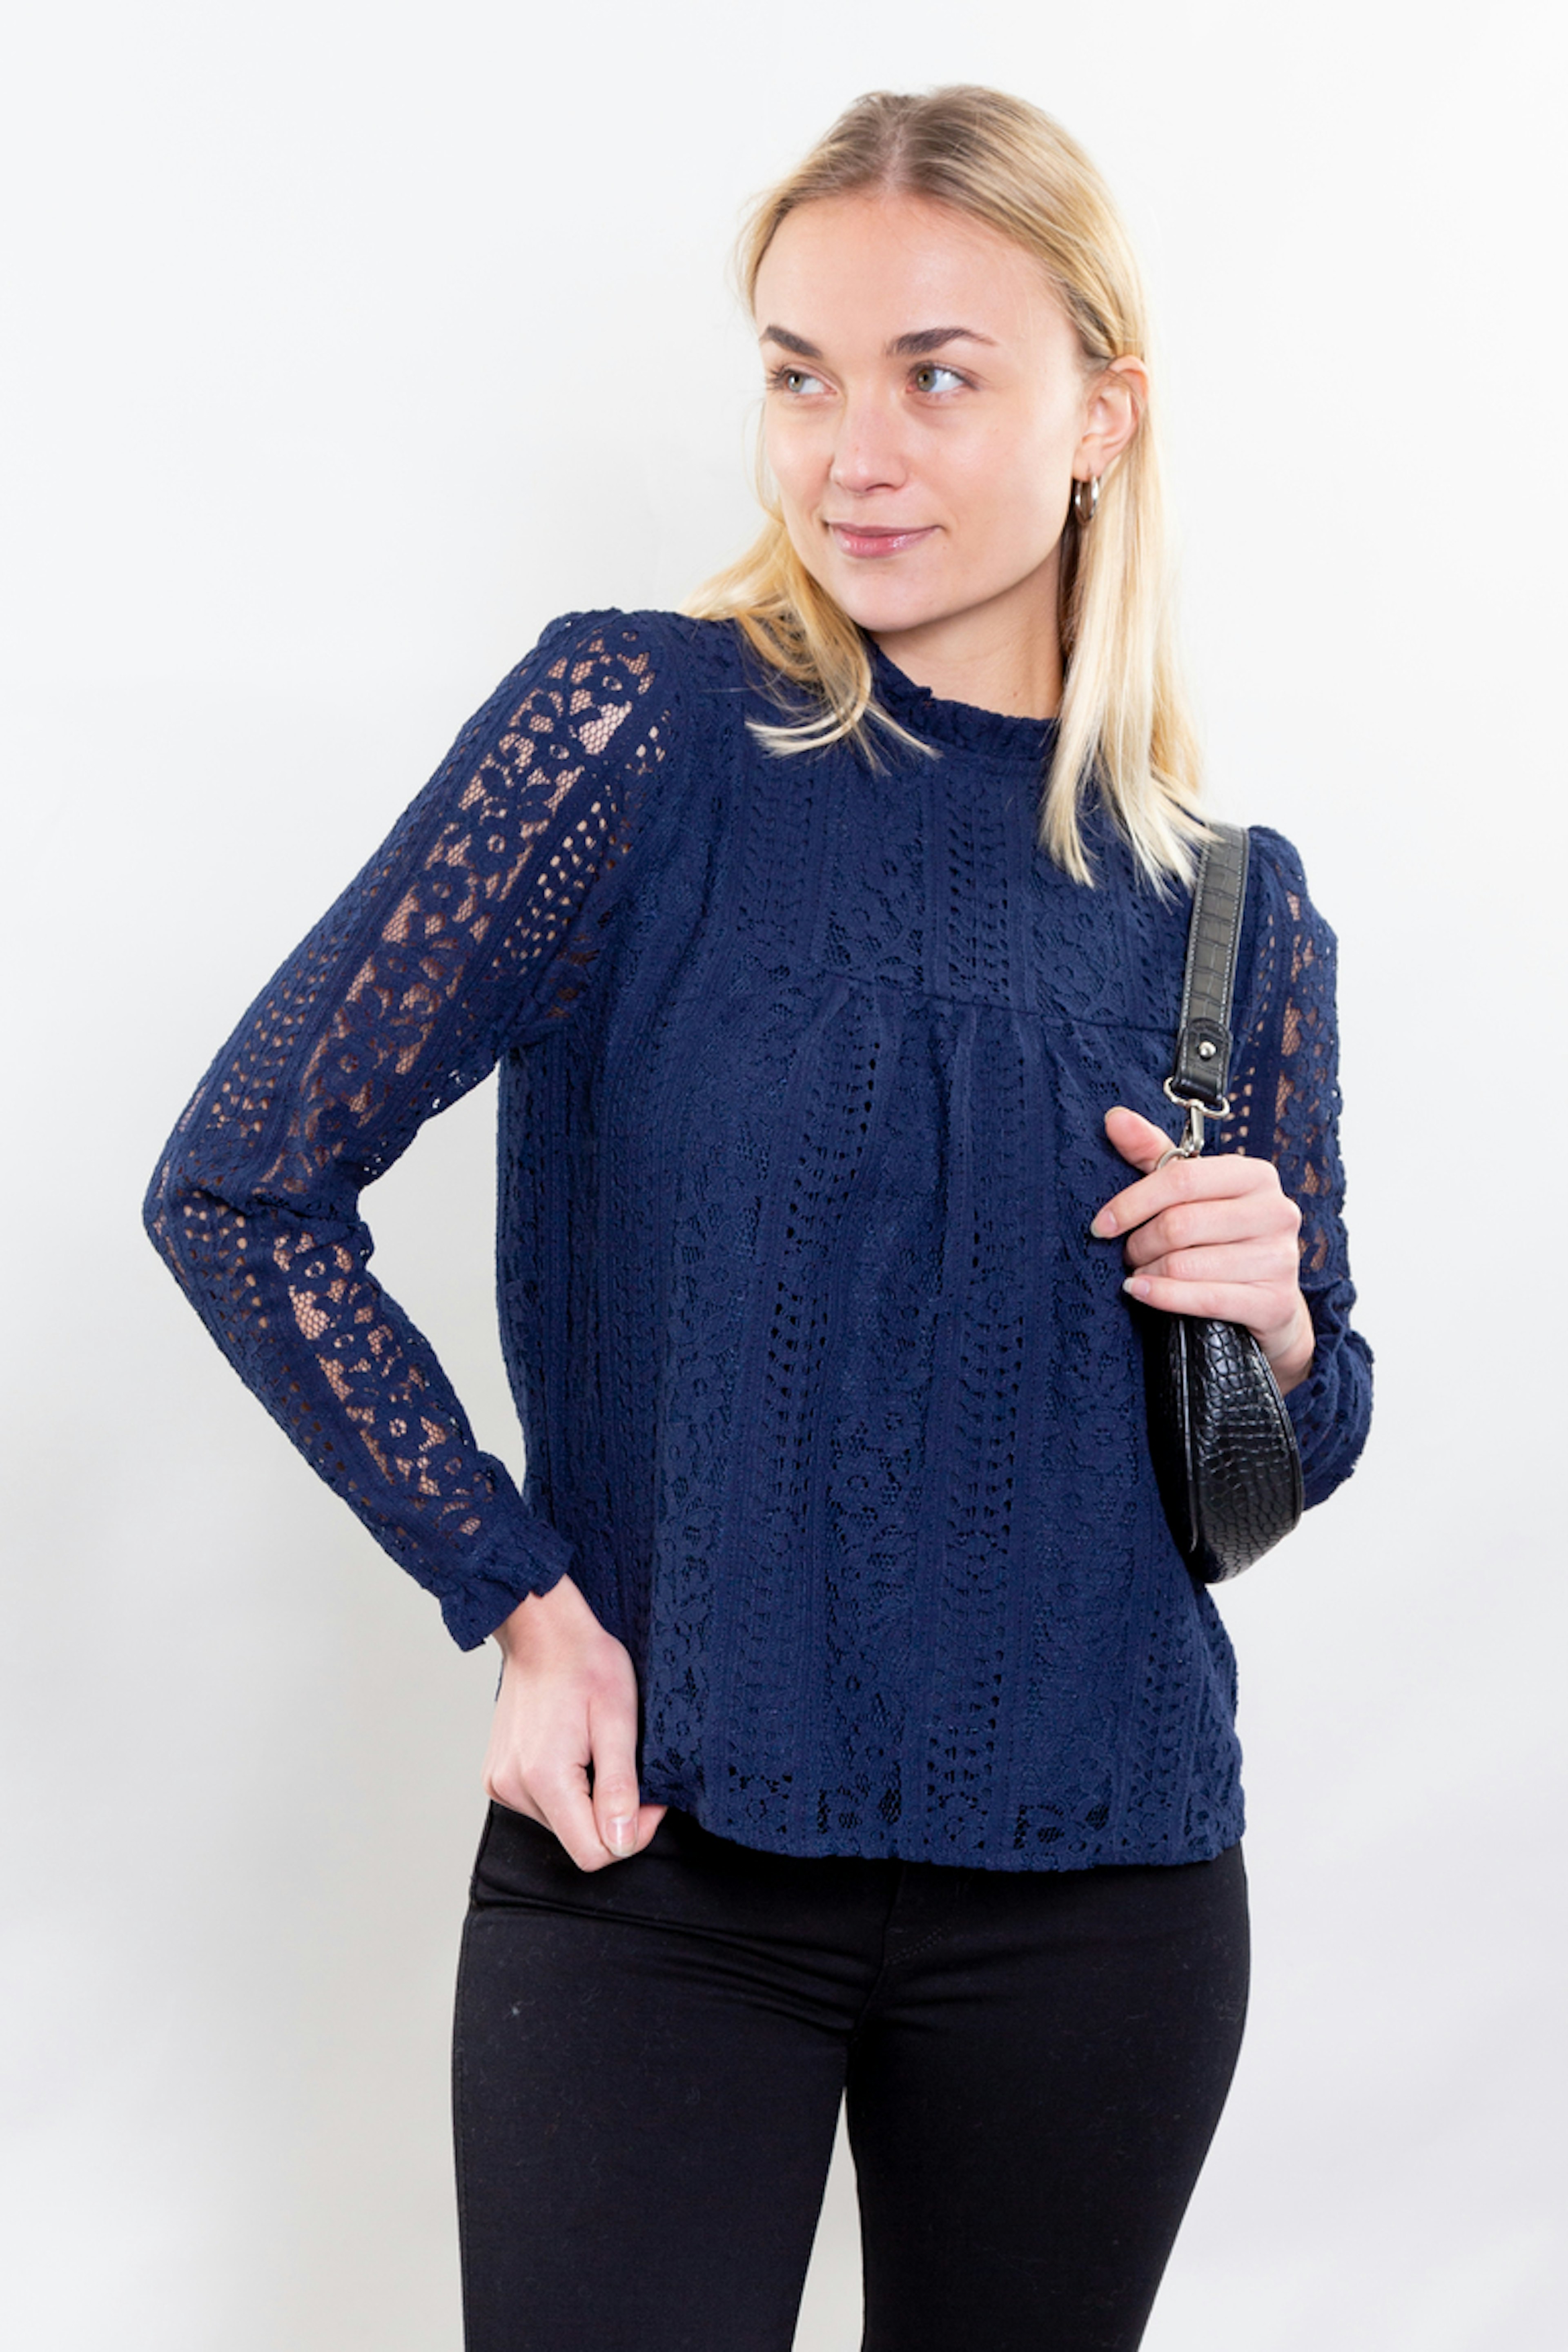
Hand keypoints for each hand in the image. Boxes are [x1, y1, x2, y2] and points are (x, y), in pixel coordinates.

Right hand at [482, 1574, 666, 1870]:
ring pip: (561, 1825)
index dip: (632, 1834)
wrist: (542, 1631)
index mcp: (544, 1778)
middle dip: (611, 1815)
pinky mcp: (497, 1778)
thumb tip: (623, 1842)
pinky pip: (542, 1806)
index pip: (593, 1853)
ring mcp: (500, 1784)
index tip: (649, 1796)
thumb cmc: (585, 1663)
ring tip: (594, 1749)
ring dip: (588, 1800)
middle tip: (625, 1765)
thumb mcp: (617, 1721)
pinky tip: (571, 1751)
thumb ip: (620, 1787)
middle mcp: (513, 1788)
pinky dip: (566, 1790)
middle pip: (577, 1840)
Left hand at [1092, 1106, 1314, 1394]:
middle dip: (1140, 1244)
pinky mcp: (1274, 1302)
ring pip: (1186, 1265)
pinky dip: (1163, 1298)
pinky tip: (1142, 1292)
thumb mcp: (1190, 1190)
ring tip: (1140, 1274)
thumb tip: (1114, 1118)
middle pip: (1179, 1225)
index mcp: (1255, 1175)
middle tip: (1128, 1254)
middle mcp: (1275, 1211)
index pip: (1180, 1179)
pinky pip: (1205, 1299)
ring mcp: (1279, 1258)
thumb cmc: (1221, 1236)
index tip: (1101, 1224)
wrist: (1268, 1301)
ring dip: (1149, 1273)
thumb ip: (1152, 1153)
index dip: (1132, 1203)